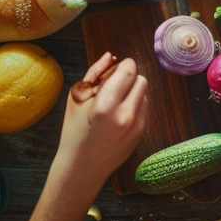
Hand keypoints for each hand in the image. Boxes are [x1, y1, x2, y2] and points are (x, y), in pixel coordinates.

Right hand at [51, 53, 148, 193]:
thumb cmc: (74, 129)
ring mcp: (137, 125)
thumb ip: (95, 73)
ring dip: (133, 91)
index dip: (122, 65)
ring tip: (114, 102)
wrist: (81, 166)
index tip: (114, 69)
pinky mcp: (142, 132)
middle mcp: (125, 115)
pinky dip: (135, 104)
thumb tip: (111, 55)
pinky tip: (119, 114)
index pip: (129, 70)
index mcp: (105, 105)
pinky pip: (145, 106)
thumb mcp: (77, 97)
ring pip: (145, 92)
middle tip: (112, 86)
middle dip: (128, 78)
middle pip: (141, 78)